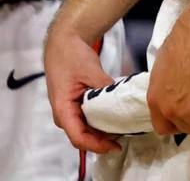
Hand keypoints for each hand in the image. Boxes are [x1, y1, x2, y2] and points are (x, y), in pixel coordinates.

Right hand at [44, 24, 119, 154]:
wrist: (64, 43)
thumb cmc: (72, 57)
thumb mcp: (92, 71)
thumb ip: (104, 88)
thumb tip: (121, 101)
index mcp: (62, 108)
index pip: (78, 137)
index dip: (97, 145)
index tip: (116, 146)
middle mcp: (63, 114)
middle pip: (83, 136)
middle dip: (103, 140)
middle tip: (126, 137)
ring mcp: (68, 111)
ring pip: (86, 129)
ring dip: (102, 132)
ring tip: (124, 129)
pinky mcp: (74, 106)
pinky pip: (87, 120)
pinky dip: (100, 122)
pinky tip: (116, 119)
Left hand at [146, 13, 189, 139]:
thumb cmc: (181, 46)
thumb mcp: (163, 69)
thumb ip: (167, 86)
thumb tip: (174, 88)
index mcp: (155, 100)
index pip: (161, 127)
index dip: (174, 124)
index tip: (184, 117)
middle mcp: (167, 111)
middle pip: (181, 128)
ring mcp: (186, 114)